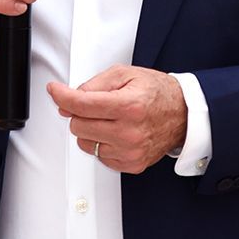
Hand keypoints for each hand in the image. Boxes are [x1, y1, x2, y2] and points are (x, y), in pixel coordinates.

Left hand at [47, 65, 187, 173]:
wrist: (183, 114)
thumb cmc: (157, 93)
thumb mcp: (126, 74)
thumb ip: (95, 84)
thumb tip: (69, 99)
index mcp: (128, 106)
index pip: (81, 104)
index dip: (62, 96)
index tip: (55, 91)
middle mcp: (129, 132)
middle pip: (78, 125)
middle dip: (80, 112)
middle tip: (95, 105)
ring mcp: (130, 151)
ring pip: (85, 143)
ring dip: (91, 129)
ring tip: (110, 119)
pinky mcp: (131, 164)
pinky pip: (99, 156)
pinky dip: (102, 143)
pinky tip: (117, 132)